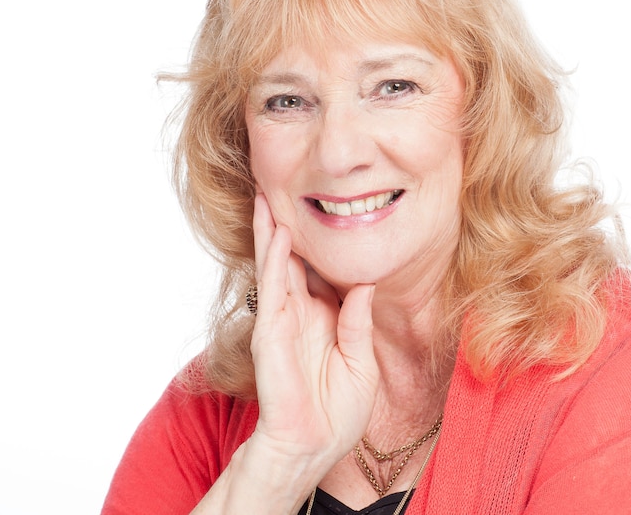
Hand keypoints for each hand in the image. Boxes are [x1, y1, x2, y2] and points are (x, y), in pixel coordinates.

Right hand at [249, 193, 379, 469]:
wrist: (316, 446)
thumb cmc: (338, 411)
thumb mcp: (361, 360)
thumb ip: (357, 321)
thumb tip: (364, 283)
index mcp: (322, 318)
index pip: (317, 271)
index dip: (316, 242)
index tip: (322, 209)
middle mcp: (299, 312)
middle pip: (290, 258)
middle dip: (283, 224)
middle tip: (280, 185)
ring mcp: (282, 320)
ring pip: (274, 264)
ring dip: (270, 230)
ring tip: (267, 194)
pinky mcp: (270, 332)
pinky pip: (272, 288)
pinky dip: (273, 259)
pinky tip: (276, 232)